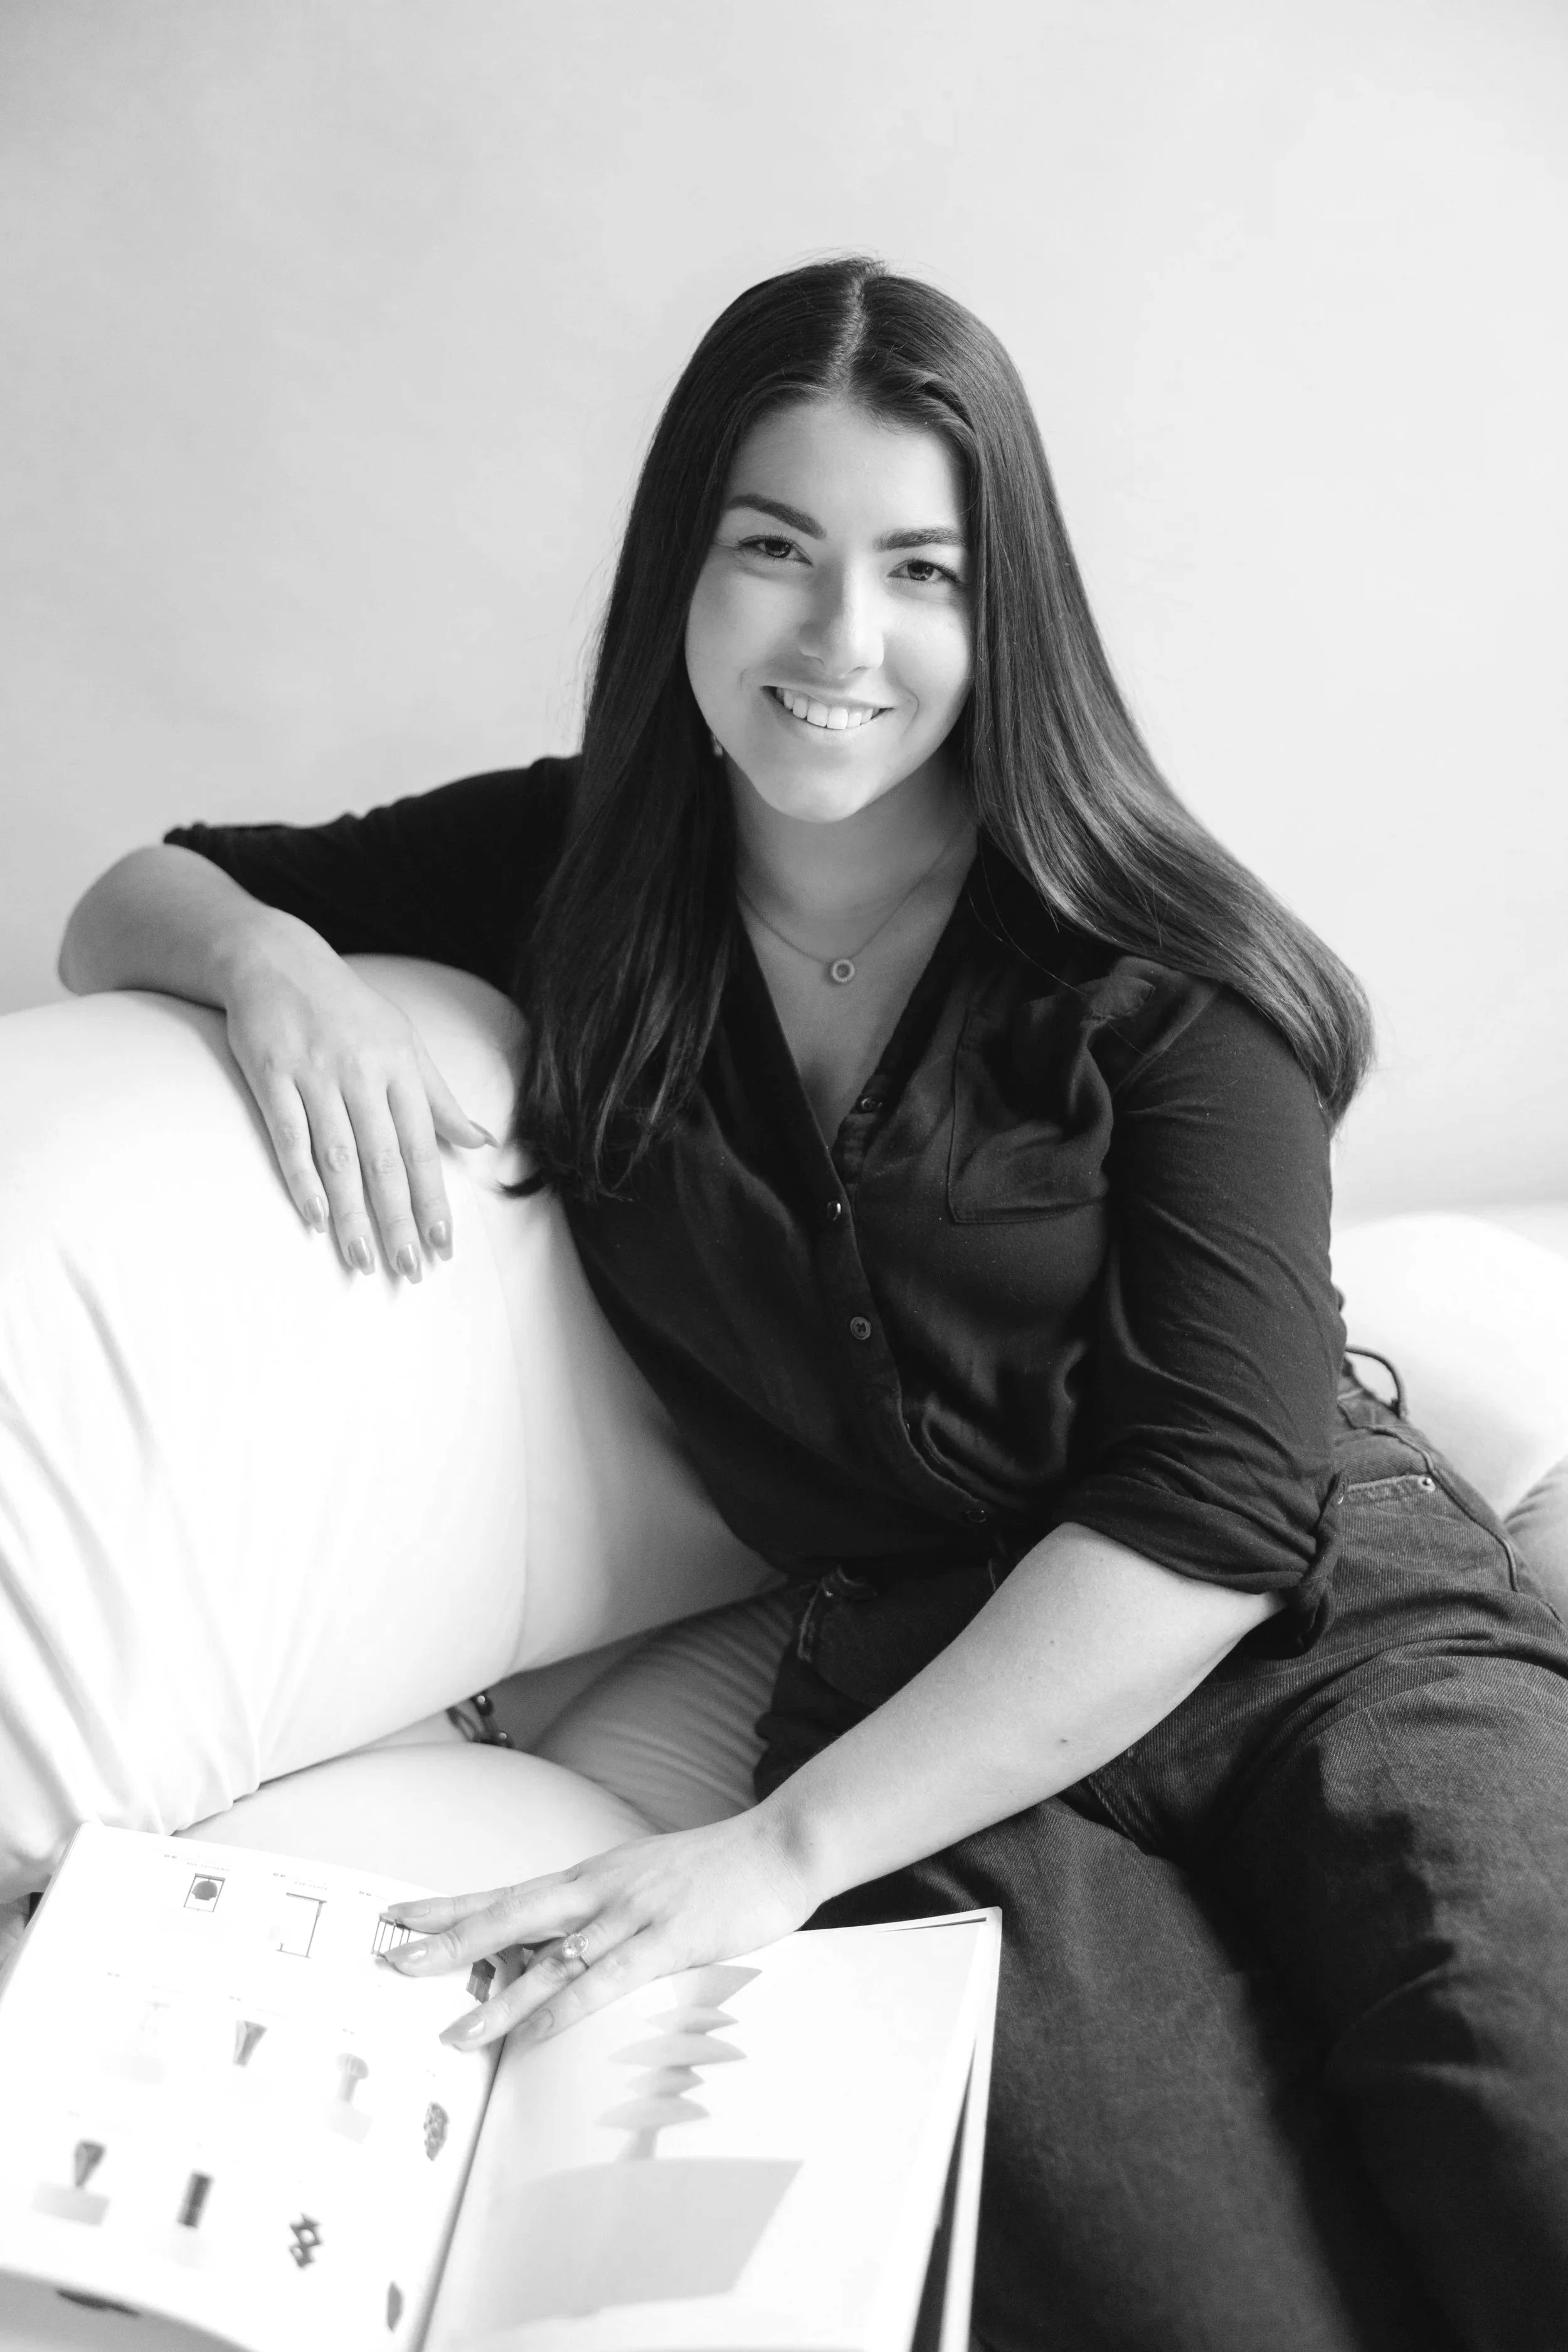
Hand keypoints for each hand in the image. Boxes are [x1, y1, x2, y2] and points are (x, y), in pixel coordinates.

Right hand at [224, 940, 494, 1278]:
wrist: (276, 958)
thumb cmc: (349, 1009)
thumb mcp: (405, 1044)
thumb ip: (440, 1099)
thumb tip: (481, 1144)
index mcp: (400, 1068)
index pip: (423, 1147)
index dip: (433, 1200)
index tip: (442, 1246)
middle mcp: (362, 1073)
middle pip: (384, 1160)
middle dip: (399, 1219)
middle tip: (408, 1269)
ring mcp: (314, 1074)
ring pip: (338, 1155)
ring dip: (352, 1212)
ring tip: (363, 1259)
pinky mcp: (270, 1073)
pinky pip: (288, 1135)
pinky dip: (301, 1178)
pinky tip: (314, 1217)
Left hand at [379, 1812, 816, 2050]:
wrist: (779, 1846)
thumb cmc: (716, 1872)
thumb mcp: (646, 1883)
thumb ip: (604, 1913)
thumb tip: (561, 1950)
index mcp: (592, 1877)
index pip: (506, 1892)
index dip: (451, 1907)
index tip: (398, 1916)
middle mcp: (599, 1888)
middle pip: (510, 1915)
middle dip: (449, 1940)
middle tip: (392, 1959)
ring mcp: (632, 1912)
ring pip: (551, 1958)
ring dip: (499, 1995)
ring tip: (455, 2031)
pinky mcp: (668, 1939)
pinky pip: (607, 1978)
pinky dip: (567, 2007)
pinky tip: (536, 2032)